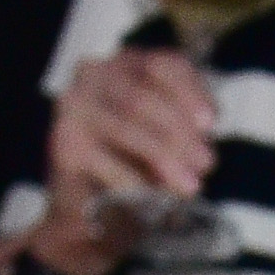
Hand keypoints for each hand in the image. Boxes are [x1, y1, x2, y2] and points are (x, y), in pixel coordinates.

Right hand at [25, 46, 218, 274]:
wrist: (90, 209)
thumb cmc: (138, 164)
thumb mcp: (172, 138)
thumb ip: (188, 128)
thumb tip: (202, 139)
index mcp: (127, 65)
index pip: (164, 65)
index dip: (191, 92)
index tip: (211, 123)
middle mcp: (95, 75)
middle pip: (143, 95)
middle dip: (180, 133)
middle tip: (205, 163)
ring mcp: (74, 105)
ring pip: (125, 123)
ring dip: (163, 156)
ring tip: (189, 185)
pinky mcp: (62, 140)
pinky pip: (103, 158)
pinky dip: (132, 178)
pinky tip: (151, 195)